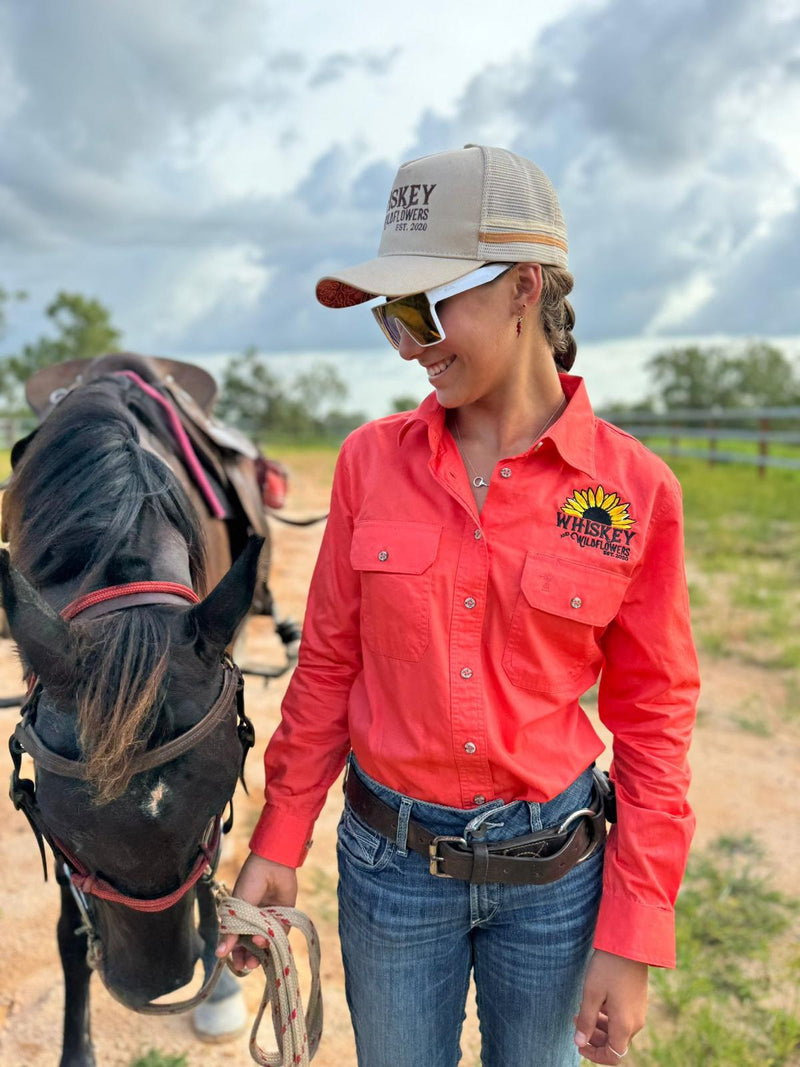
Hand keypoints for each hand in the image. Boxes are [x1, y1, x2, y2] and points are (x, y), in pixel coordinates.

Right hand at [216, 852, 297, 971]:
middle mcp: (255, 921)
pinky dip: (275, 940)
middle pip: (252, 946)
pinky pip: (280, 935)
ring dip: (262, 950)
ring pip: (266, 943)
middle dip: (250, 957)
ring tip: (258, 950)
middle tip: (248, 965)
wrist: (273, 865)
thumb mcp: (238, 907)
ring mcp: (269, 920)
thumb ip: (232, 931)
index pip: (237, 942)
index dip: (236, 954)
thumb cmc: (251, 882)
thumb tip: (220, 954)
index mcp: (240, 917)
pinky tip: (267, 939)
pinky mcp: (284, 918)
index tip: (237, 966)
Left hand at [574, 950, 647, 1062]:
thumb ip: (586, 1020)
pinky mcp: (638, 1000)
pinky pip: (623, 1017)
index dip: (595, 1055)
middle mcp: (635, 1022)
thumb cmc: (608, 968)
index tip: (580, 1045)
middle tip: (575, 1022)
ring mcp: (638, 1011)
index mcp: (624, 1025)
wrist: (629, 945)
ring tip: (581, 1011)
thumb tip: (579, 1042)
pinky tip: (596, 1002)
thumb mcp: (591, 994)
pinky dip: (608, 1016)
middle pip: (615, 1043)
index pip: (613, 1056)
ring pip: (619, 1030)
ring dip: (600, 1026)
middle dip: (594, 1038)